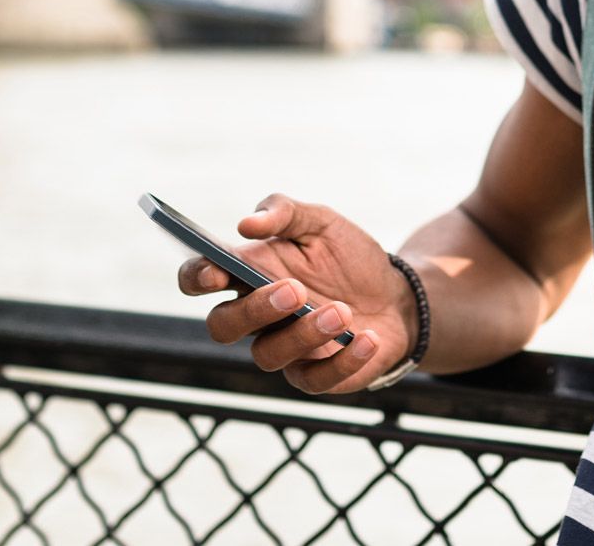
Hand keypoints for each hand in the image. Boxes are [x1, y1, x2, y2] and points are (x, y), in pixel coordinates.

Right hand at [176, 193, 415, 395]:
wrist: (395, 294)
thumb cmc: (348, 257)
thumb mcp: (321, 221)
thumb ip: (284, 212)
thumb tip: (246, 223)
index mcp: (248, 273)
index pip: (199, 279)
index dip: (197, 278)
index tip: (217, 273)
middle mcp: (257, 316)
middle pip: (223, 325)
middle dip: (254, 310)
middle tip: (296, 290)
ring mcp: (284, 348)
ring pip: (267, 356)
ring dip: (304, 334)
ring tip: (342, 312)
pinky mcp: (315, 375)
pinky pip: (314, 380)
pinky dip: (343, 360)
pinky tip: (367, 338)